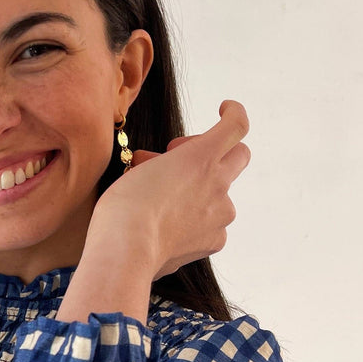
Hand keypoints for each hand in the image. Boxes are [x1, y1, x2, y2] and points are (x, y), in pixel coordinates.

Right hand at [93, 100, 250, 279]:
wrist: (126, 251)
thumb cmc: (123, 207)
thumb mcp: (138, 170)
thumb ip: (160, 166)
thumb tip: (155, 167)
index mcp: (200, 157)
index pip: (235, 125)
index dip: (233, 113)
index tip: (225, 110)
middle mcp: (218, 183)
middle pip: (239, 155)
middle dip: (215, 154)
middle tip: (181, 163)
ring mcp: (220, 214)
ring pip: (218, 195)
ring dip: (196, 194)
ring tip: (162, 205)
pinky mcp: (214, 241)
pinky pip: (211, 226)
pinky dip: (194, 224)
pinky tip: (168, 230)